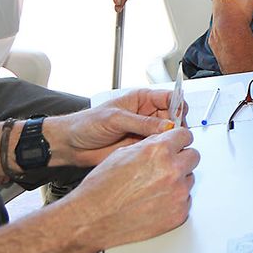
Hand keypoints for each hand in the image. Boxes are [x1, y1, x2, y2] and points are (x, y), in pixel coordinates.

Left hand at [45, 97, 172, 167]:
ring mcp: (144, 131)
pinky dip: (160, 152)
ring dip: (169, 140)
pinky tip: (157, 154)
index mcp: (141, 100)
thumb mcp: (115, 119)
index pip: (170, 98)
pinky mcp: (140, 147)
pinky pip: (157, 148)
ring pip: (167, 134)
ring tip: (165, 146)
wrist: (70, 145)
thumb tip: (167, 126)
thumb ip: (142, 123)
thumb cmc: (86, 124)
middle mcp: (146, 114)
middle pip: (173, 116)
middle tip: (175, 135)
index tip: (181, 117)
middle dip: (177, 125)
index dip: (179, 106)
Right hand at [53, 126, 198, 251]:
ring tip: (154, 188)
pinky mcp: (179, 213)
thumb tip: (163, 140)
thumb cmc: (101, 188)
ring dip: (178, 181)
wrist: (92, 218)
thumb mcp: (123, 153)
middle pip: (193, 156)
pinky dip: (174, 200)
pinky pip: (186, 200)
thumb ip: (149, 145)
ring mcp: (178, 193)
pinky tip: (155, 201)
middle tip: (167, 166)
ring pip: (189, 179)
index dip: (179, 140)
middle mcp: (172, 170)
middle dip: (181, 159)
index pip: (185, 135)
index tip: (178, 144)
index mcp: (159, 151)